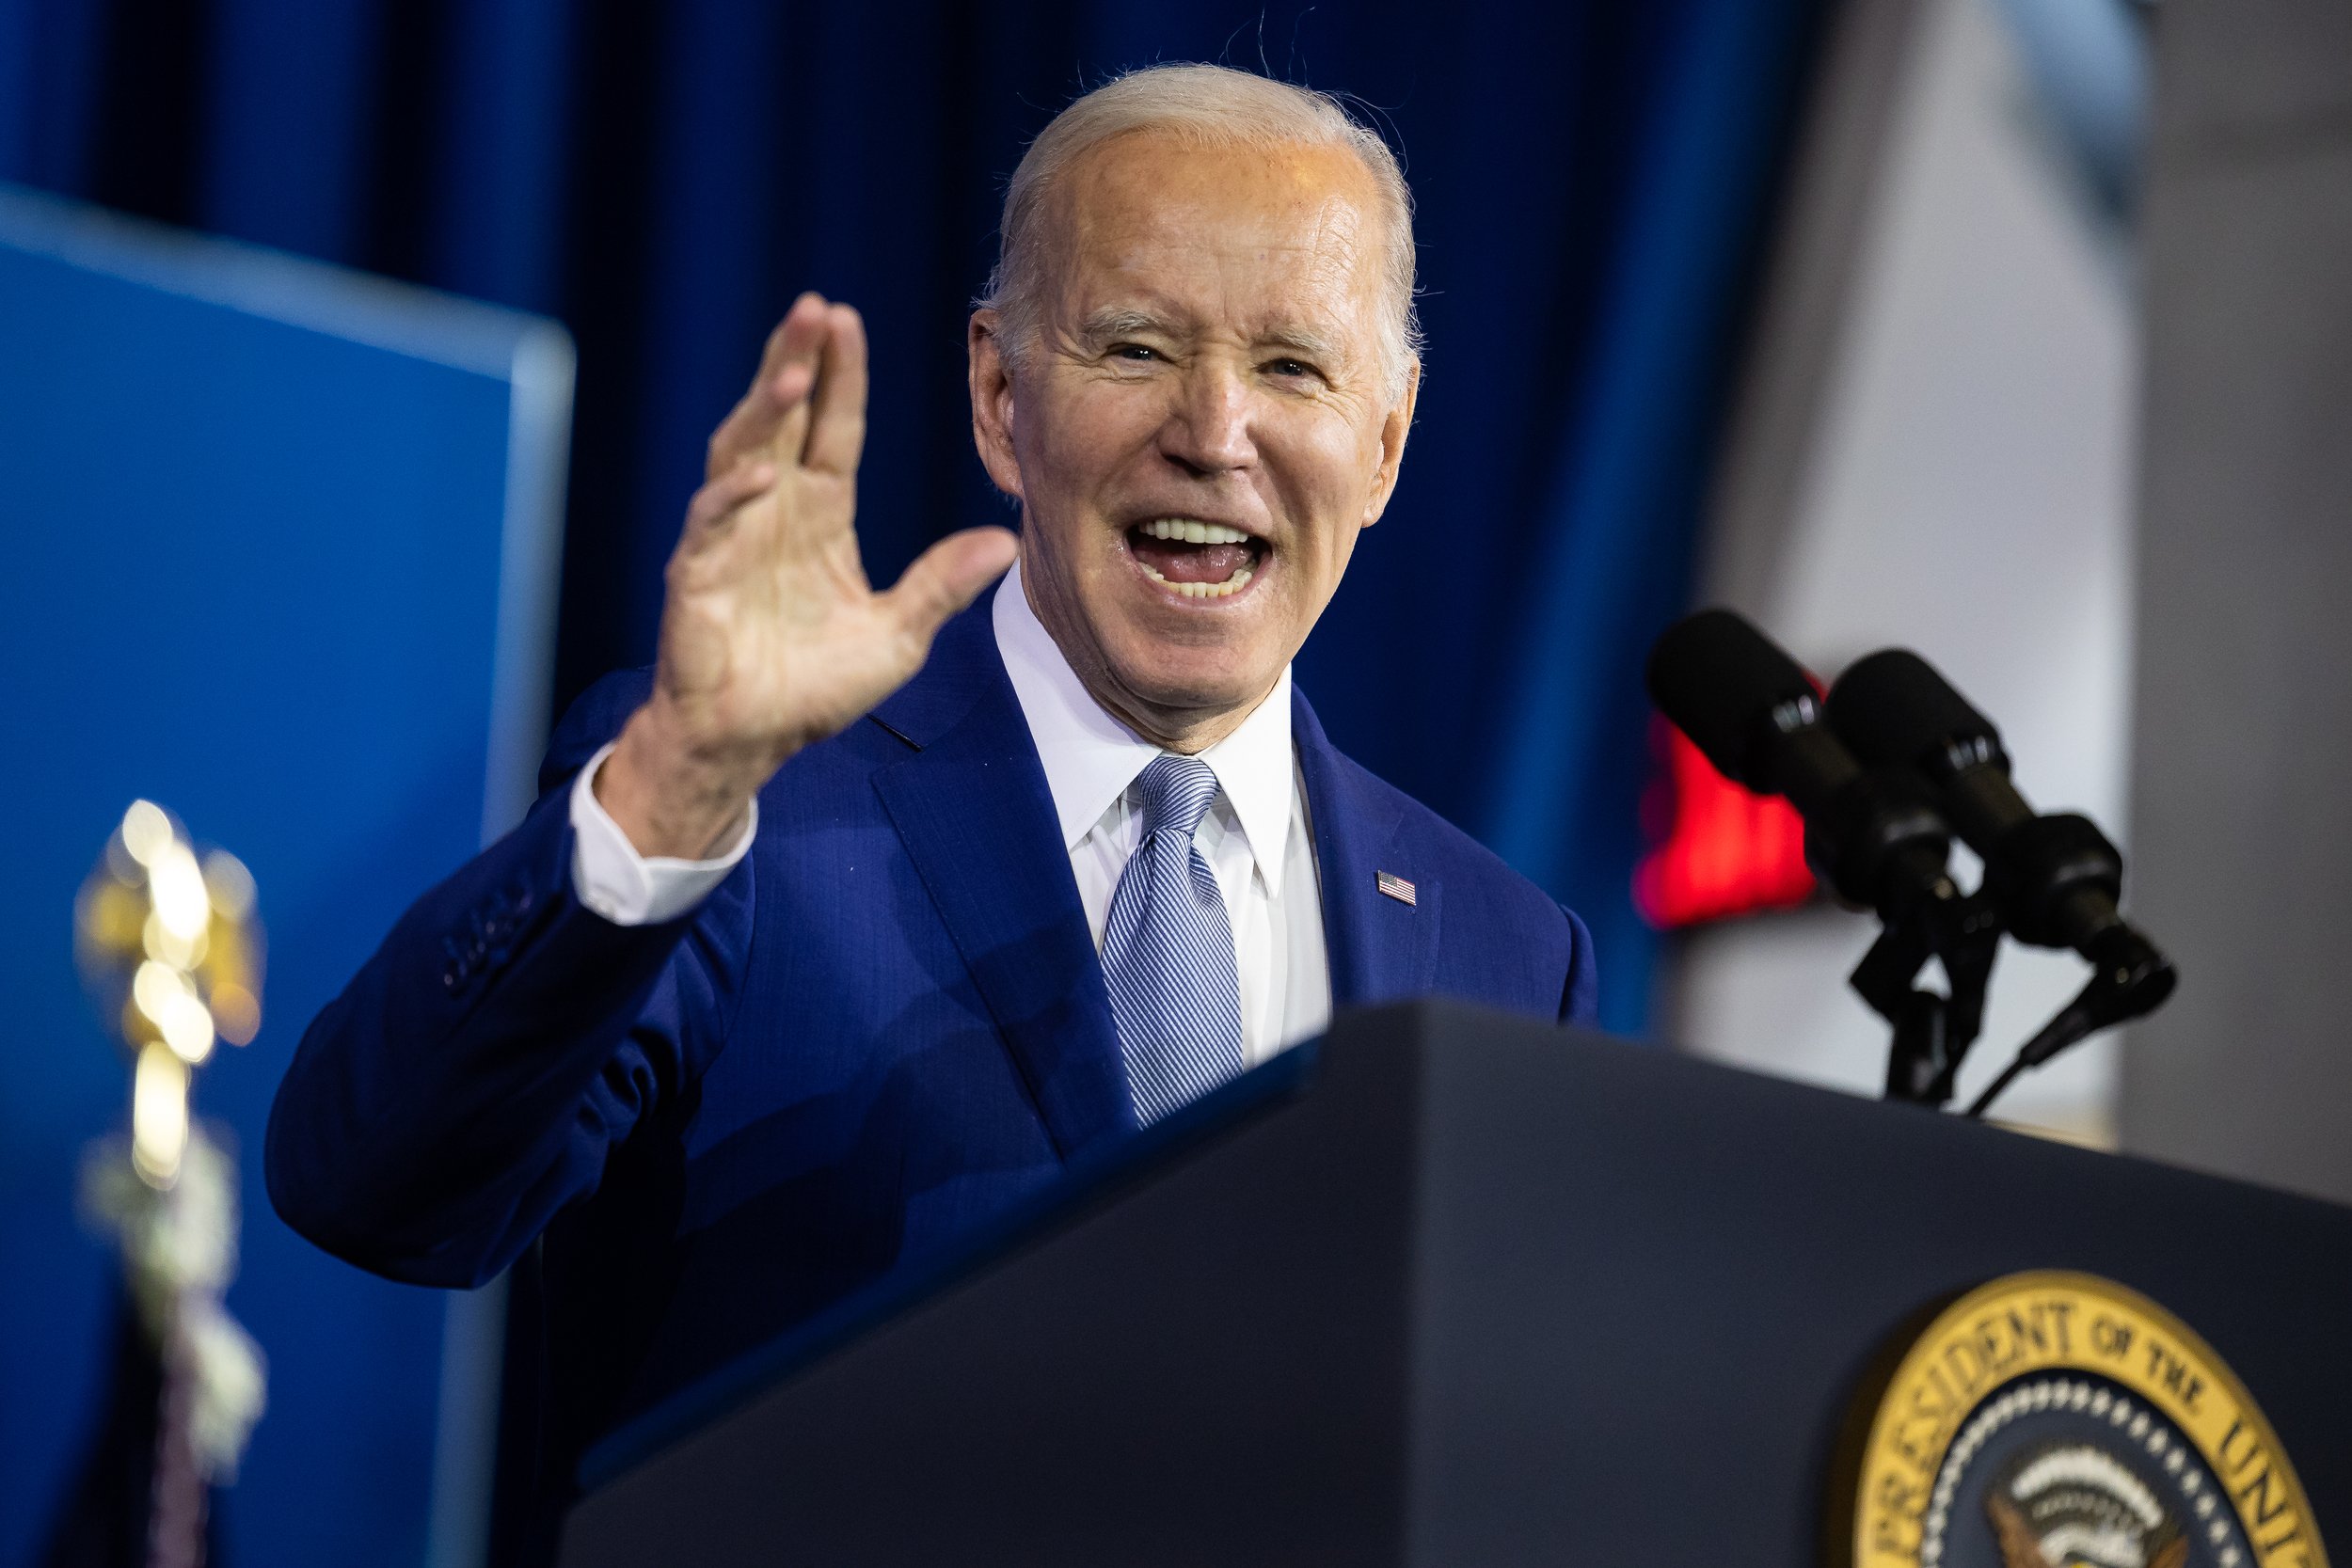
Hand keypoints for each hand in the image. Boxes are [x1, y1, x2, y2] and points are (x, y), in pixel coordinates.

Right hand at [598, 293, 1018, 858]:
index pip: (833, 431)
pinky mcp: (696, 578)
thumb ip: (940, 586)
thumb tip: (1004, 544)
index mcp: (819, 516)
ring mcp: (730, 539)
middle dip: (796, 361)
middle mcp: (772, 513)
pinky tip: (762, 474)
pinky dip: (733, 498)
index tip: (848, 318)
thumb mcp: (897, 635)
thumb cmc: (815, 687)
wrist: (754, 742)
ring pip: (741, 453)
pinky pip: (710, 526)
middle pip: (783, 420)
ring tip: (794, 368)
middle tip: (815, 307)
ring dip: (764, 410)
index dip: (841, 377)